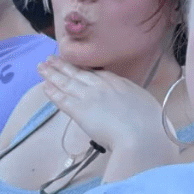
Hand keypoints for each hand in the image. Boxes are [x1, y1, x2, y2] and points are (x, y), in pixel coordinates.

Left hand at [38, 56, 165, 150]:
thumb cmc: (152, 125)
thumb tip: (136, 109)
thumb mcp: (148, 107)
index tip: (76, 65)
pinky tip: (44, 86)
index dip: (84, 69)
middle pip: (79, 73)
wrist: (142, 135)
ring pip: (66, 82)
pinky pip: (62, 99)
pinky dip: (53, 92)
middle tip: (51, 59)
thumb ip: (137, 105)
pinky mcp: (79, 110)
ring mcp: (89, 96)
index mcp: (121, 84)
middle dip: (64, 66)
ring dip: (52, 74)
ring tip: (41, 66)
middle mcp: (103, 86)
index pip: (98, 74)